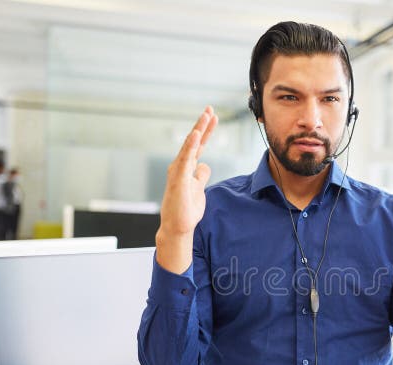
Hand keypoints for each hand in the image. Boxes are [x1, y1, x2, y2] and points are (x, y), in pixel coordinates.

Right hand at [159, 106, 217, 237]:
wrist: (178, 227)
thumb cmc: (186, 208)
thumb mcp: (199, 188)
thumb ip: (201, 175)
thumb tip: (204, 165)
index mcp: (187, 167)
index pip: (198, 145)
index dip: (206, 131)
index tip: (213, 117)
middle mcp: (181, 166)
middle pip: (194, 141)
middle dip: (203, 124)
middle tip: (210, 109)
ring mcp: (179, 171)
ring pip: (190, 146)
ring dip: (198, 130)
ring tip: (206, 116)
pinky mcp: (179, 179)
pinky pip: (185, 159)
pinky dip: (190, 146)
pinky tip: (196, 135)